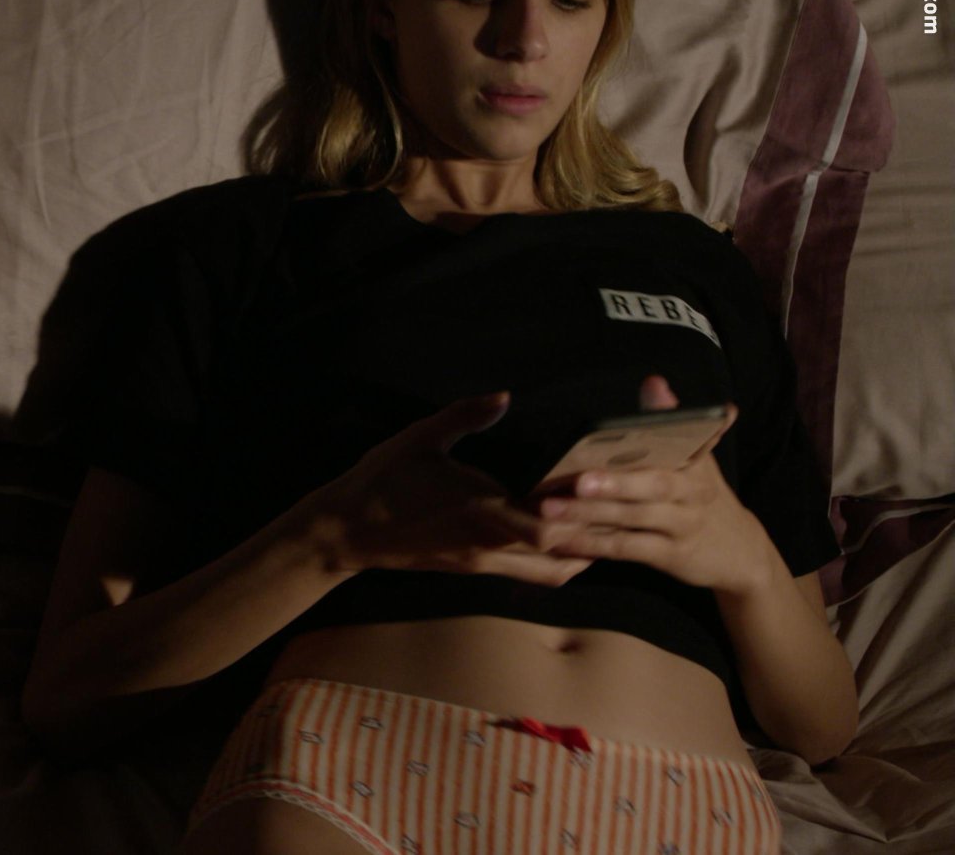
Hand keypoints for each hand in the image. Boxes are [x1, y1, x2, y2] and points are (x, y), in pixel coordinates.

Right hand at [294, 392, 592, 586]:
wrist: (346, 532)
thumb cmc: (381, 482)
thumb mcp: (419, 437)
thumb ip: (464, 415)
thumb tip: (504, 396)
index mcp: (478, 509)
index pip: (546, 520)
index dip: (582, 509)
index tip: (606, 483)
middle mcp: (488, 543)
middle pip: (563, 551)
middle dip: (596, 531)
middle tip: (625, 506)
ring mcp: (483, 562)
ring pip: (552, 572)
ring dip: (583, 553)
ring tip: (607, 526)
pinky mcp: (475, 570)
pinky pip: (531, 576)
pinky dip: (559, 565)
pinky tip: (570, 544)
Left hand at [535, 376, 774, 593]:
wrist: (741, 553)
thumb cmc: (700, 496)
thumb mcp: (696, 461)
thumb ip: (671, 424)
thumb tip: (654, 382)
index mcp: (695, 463)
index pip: (672, 443)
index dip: (648, 434)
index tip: (604, 428)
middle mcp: (692, 493)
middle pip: (652, 486)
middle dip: (614, 483)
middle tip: (576, 481)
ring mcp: (682, 526)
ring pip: (633, 519)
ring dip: (590, 515)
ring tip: (549, 509)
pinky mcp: (670, 556)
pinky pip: (627, 548)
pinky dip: (593, 544)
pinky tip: (560, 539)